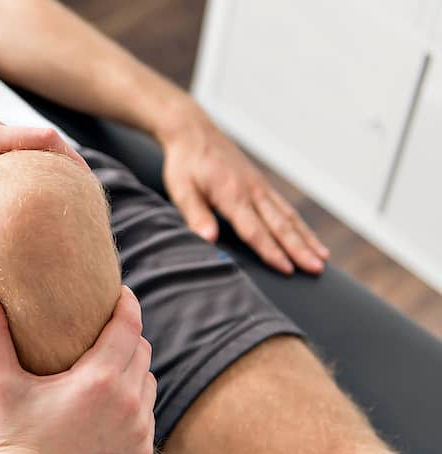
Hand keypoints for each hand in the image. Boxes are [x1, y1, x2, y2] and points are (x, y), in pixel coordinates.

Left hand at [0, 112, 87, 246]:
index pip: (42, 139)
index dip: (72, 160)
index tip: (91, 187)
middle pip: (41, 139)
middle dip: (66, 166)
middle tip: (86, 202)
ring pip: (25, 142)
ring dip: (46, 165)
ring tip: (65, 200)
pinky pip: (9, 145)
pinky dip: (26, 164)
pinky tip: (30, 193)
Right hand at [0, 284, 154, 453]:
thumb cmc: (14, 439)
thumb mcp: (2, 385)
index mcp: (98, 379)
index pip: (129, 326)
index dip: (127, 305)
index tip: (120, 294)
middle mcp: (128, 402)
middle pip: (142, 351)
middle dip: (127, 337)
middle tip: (106, 331)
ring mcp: (139, 430)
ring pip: (148, 383)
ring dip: (133, 371)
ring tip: (108, 369)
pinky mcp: (141, 453)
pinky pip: (148, 416)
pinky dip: (134, 405)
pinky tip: (111, 407)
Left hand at [159, 109, 328, 274]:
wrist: (193, 132)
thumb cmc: (185, 163)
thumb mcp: (181, 189)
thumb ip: (196, 215)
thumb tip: (208, 239)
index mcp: (232, 195)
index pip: (255, 230)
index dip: (271, 252)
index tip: (287, 270)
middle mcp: (252, 191)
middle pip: (280, 226)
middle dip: (300, 249)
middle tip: (317, 269)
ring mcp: (260, 187)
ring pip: (288, 216)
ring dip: (307, 238)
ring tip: (323, 258)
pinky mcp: (261, 184)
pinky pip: (284, 207)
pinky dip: (299, 224)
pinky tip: (308, 237)